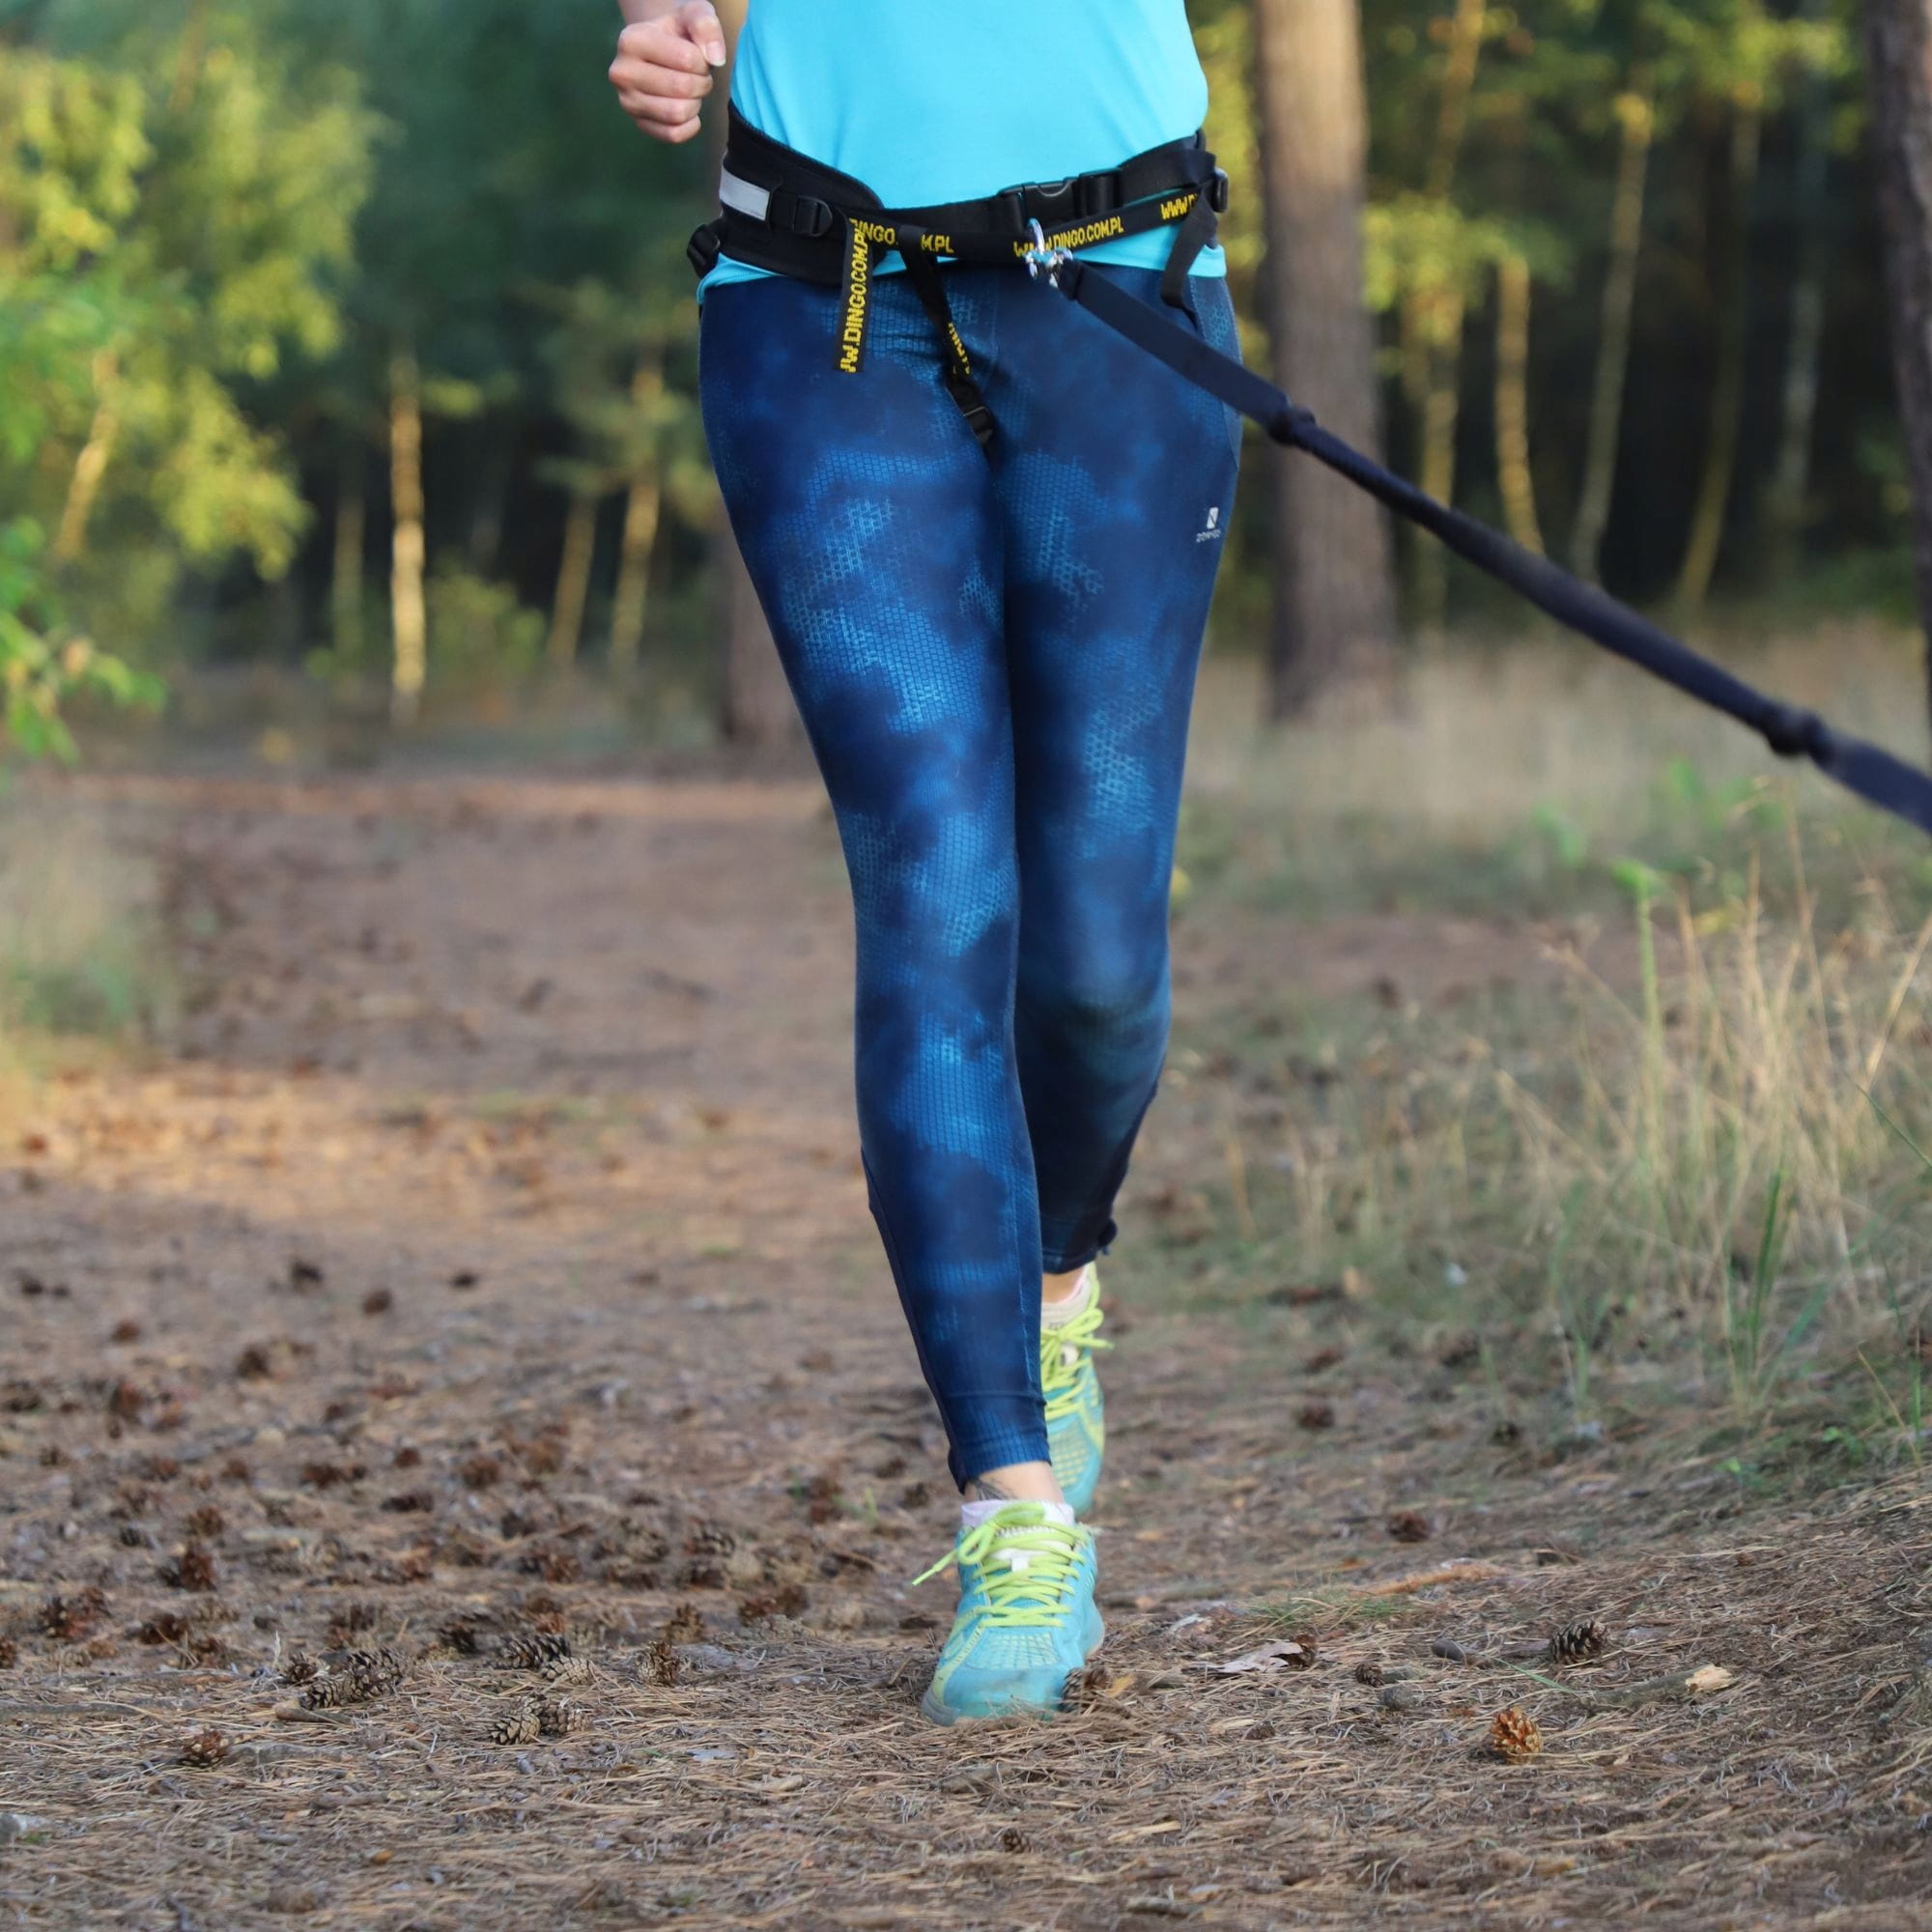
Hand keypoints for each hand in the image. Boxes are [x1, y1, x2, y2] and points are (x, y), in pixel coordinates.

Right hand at [609, 3, 726, 145]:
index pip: (686, 60)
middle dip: (701, 82)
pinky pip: (673, 135)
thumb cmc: (679, 30)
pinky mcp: (639, 124)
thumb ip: (705, 25)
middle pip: (682, 88)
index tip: (698, 55)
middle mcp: (622, 72)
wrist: (661, 48)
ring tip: (692, 90)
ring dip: (696, 103)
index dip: (703, 61)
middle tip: (699, 75)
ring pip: (677, 113)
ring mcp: (627, 101)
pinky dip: (690, 125)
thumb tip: (715, 59)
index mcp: (631, 39)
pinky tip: (690, 109)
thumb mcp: (692, 13)